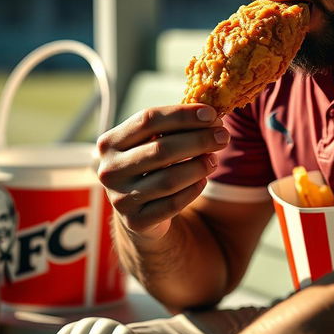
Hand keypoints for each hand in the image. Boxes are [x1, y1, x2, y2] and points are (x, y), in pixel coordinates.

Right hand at [96, 104, 228, 240]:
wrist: (138, 211)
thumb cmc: (151, 166)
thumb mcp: (153, 142)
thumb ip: (174, 126)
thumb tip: (211, 113)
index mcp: (110, 142)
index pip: (148, 120)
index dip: (182, 115)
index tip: (211, 114)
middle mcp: (109, 170)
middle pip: (161, 149)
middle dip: (199, 140)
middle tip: (223, 136)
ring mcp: (119, 198)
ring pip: (169, 179)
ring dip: (199, 166)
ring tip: (214, 159)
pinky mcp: (135, 221)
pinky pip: (173, 203)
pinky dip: (193, 189)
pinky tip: (203, 180)